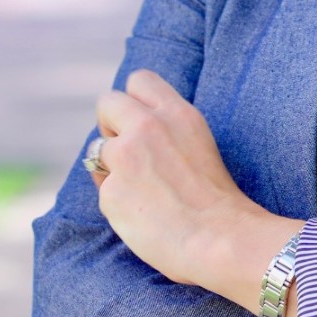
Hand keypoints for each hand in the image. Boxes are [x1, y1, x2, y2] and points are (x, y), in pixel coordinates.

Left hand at [90, 69, 299, 316]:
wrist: (219, 237)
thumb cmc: (215, 195)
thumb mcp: (197, 140)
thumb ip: (167, 125)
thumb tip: (132, 124)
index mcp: (176, 112)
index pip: (139, 79)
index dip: (133, 101)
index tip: (139, 122)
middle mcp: (147, 126)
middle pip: (107, 103)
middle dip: (110, 125)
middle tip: (126, 151)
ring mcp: (126, 157)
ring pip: (97, 149)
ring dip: (111, 166)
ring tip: (140, 188)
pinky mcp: (111, 191)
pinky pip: (102, 187)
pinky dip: (115, 198)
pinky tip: (141, 212)